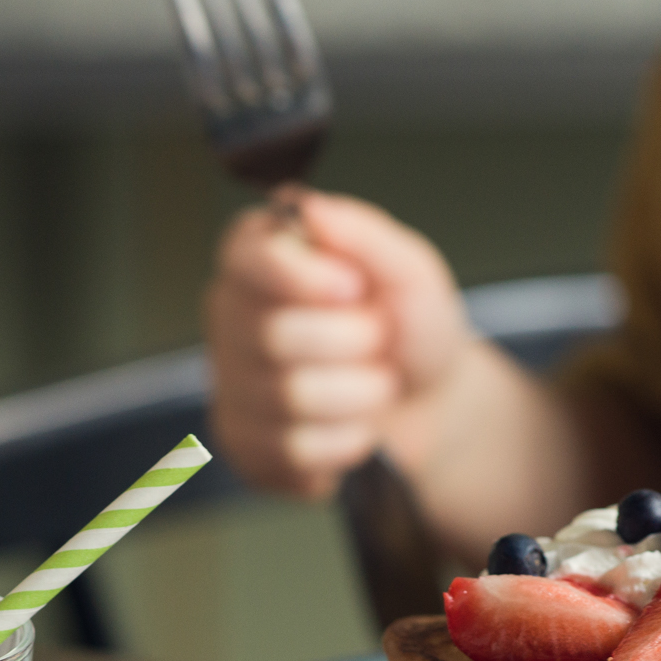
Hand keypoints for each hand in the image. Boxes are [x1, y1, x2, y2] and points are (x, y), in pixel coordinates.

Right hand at [201, 189, 471, 500]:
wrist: (429, 403)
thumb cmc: (410, 327)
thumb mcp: (408, 268)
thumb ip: (363, 233)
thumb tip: (307, 208)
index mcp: (260, 256)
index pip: (248, 260)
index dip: (303, 279)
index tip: (354, 288)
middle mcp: (232, 314)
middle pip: (273, 337)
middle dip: (353, 344)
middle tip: (379, 341)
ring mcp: (231, 382)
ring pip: (287, 399)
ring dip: (359, 396)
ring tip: (374, 385)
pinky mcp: (245, 444)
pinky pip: (290, 452)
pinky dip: (345, 443)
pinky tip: (355, 426)